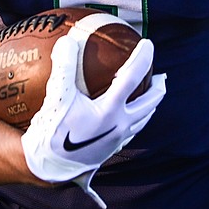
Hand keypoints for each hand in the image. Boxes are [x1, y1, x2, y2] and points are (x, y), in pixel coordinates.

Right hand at [20, 33, 166, 208]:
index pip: (132, 78)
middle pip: (148, 104)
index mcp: (111, 110)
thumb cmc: (52, 131)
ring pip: (142, 121)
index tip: (148, 44)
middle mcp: (119, 126)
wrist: (47, 168)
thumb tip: (67, 41)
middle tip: (162, 77)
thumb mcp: (56, 96)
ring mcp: (116, 141)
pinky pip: (130, 133)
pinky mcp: (109, 151)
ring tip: (150, 97)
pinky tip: (126, 120)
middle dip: (158, 89)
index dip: (142, 58)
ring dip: (150, 107)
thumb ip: (63, 68)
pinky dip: (134, 121)